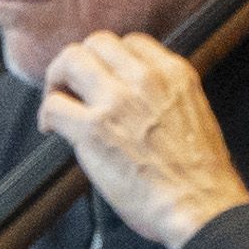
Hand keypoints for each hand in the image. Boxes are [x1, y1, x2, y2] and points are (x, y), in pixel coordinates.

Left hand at [38, 29, 248, 248]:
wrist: (199, 206)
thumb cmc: (201, 175)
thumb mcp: (195, 113)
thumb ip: (165, 95)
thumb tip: (134, 97)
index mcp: (174, 74)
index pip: (131, 42)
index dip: (111, 60)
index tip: (104, 78)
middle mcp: (145, 79)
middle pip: (97, 43)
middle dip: (83, 63)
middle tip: (74, 87)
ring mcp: (117, 101)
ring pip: (70, 60)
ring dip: (58, 80)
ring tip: (58, 101)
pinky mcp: (93, 129)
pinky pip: (54, 105)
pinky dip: (47, 115)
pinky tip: (51, 129)